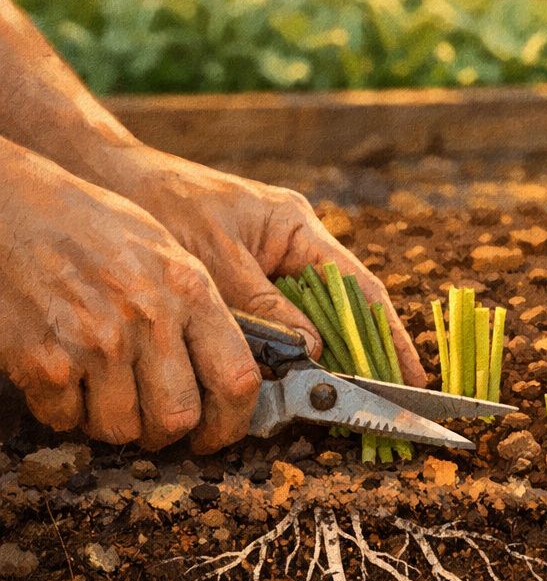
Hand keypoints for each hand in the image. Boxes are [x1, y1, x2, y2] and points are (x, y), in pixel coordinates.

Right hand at [0, 138, 260, 451]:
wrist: (10, 204)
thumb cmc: (92, 227)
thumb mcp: (167, 251)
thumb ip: (203, 310)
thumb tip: (236, 372)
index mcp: (189, 290)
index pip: (236, 379)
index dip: (233, 422)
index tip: (220, 433)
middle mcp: (148, 318)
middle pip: (177, 418)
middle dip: (168, 433)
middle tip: (156, 425)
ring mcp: (94, 341)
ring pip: (121, 428)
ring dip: (114, 423)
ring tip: (106, 394)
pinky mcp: (42, 360)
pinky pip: (65, 419)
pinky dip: (64, 411)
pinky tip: (64, 377)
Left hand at [104, 146, 425, 385]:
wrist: (101, 177)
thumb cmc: (155, 206)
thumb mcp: (212, 261)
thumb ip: (263, 306)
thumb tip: (313, 350)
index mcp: (295, 228)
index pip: (358, 289)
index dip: (389, 336)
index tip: (411, 376)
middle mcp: (292, 245)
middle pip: (342, 310)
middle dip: (357, 356)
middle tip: (375, 403)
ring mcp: (270, 263)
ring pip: (308, 322)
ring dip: (315, 361)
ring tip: (333, 402)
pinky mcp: (244, 280)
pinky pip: (275, 323)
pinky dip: (279, 353)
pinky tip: (283, 383)